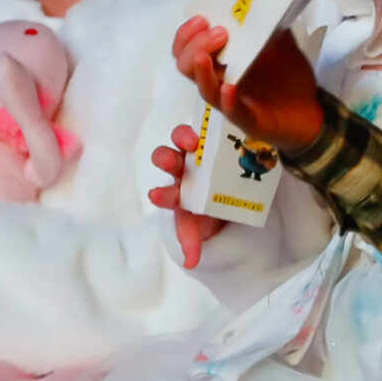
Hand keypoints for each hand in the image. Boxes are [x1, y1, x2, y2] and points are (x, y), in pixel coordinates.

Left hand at [148, 123, 228, 267]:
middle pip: (167, 158)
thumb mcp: (200, 226)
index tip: (157, 197)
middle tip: (174, 160)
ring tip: (194, 141)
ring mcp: (195, 148)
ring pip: (182, 137)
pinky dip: (210, 122)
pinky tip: (219, 117)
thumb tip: (190, 263)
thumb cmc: (207, 209)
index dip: (162, 195)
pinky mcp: (211, 135)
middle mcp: (180, 166)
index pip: (165, 193)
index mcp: (176, 191)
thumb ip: (192, 240)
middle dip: (167, 159)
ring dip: (184, 137)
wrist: (224, 190)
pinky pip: (207, 125)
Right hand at [173, 17, 324, 152]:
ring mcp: (231, 101)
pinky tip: (229, 87)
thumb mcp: (280, 43)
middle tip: (218, 32)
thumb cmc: (289, 79)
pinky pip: (231, 110)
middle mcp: (220, 80)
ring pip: (203, 88)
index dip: (187, 34)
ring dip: (203, 70)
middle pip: (186, 65)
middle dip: (194, 45)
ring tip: (208, 55)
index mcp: (222, 61)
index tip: (201, 18)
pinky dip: (227, 98)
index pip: (187, 48)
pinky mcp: (248, 119)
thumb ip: (270, 23)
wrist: (312, 111)